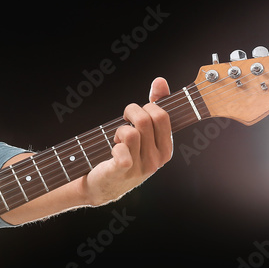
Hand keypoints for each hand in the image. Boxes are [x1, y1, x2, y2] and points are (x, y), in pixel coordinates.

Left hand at [82, 77, 172, 205]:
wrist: (102, 186)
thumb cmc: (124, 155)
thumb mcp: (144, 134)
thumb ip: (155, 106)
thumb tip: (160, 81)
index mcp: (166, 149)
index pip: (162, 116)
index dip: (146, 107)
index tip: (136, 113)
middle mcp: (157, 160)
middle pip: (146, 120)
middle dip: (131, 112)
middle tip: (123, 120)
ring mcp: (141, 168)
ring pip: (131, 132)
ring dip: (119, 129)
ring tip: (117, 138)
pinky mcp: (122, 172)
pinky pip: (122, 151)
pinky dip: (114, 145)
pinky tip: (112, 150)